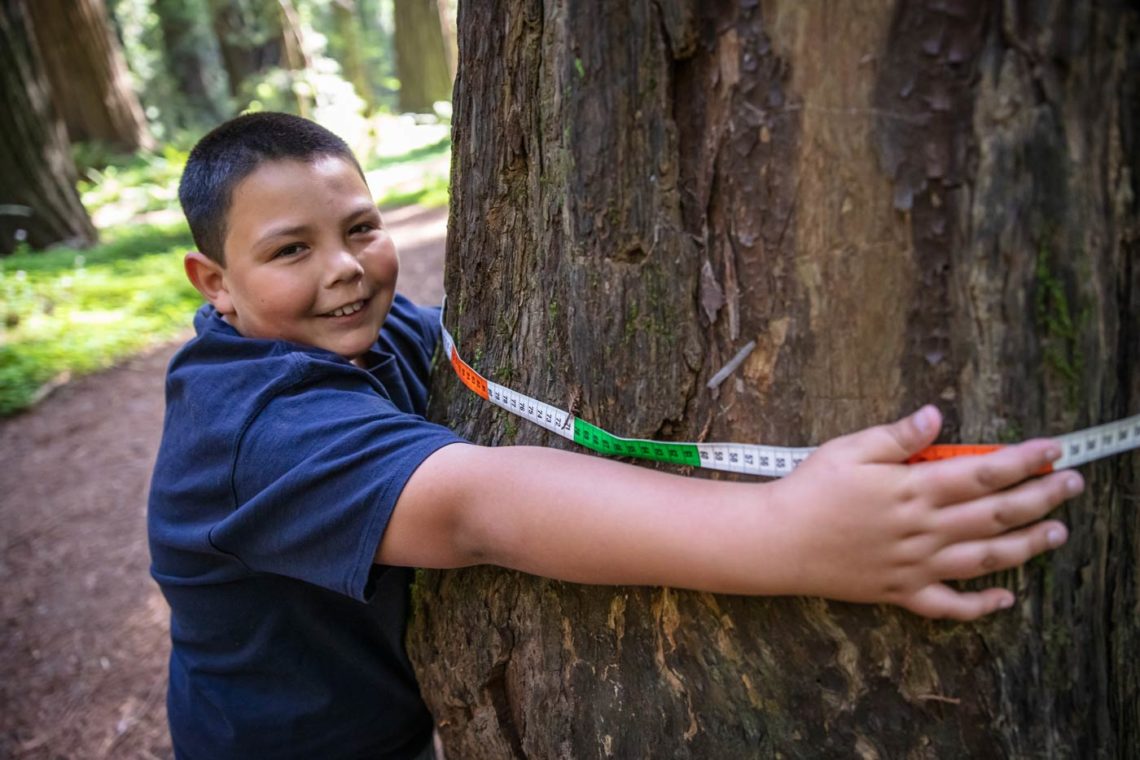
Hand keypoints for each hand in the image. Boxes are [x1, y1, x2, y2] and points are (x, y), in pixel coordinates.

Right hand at [768, 405, 1080, 620]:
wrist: (777, 541)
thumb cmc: (810, 490)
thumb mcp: (850, 449)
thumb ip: (897, 436)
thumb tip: (937, 415)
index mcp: (913, 489)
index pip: (983, 472)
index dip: (1024, 460)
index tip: (1054, 450)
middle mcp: (924, 529)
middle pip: (996, 515)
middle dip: (1040, 498)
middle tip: (1072, 485)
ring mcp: (916, 565)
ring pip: (985, 559)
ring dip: (1027, 546)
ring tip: (1057, 533)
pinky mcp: (901, 591)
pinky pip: (949, 605)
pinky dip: (981, 606)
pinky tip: (1007, 599)